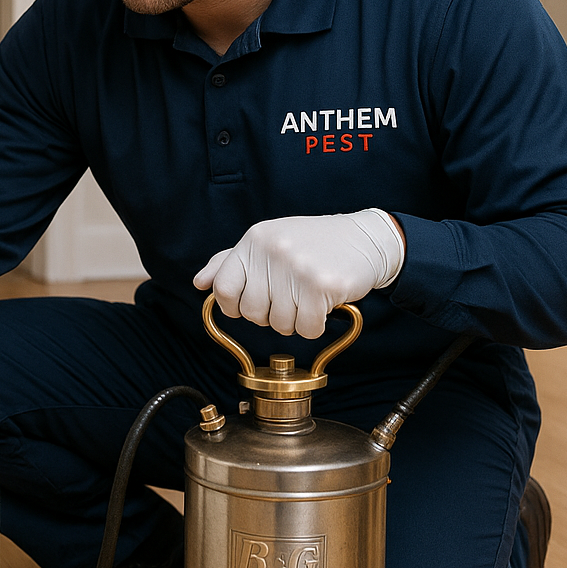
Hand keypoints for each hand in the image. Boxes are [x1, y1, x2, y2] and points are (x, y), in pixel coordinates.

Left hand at [193, 210, 404, 337]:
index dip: (235, 306)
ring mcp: (296, 267)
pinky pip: (307, 329)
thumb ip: (232, 262)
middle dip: (271, 315)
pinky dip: (316, 326)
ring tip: (309, 297)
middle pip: (252, 313)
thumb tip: (200, 283)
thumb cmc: (314, 243)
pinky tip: (324, 304)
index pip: (224, 289)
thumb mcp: (269, 242)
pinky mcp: (321, 285)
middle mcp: (272, 250)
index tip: (253, 304)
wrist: (366, 238)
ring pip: (279, 325)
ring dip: (296, 321)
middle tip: (291, 297)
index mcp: (255, 239)